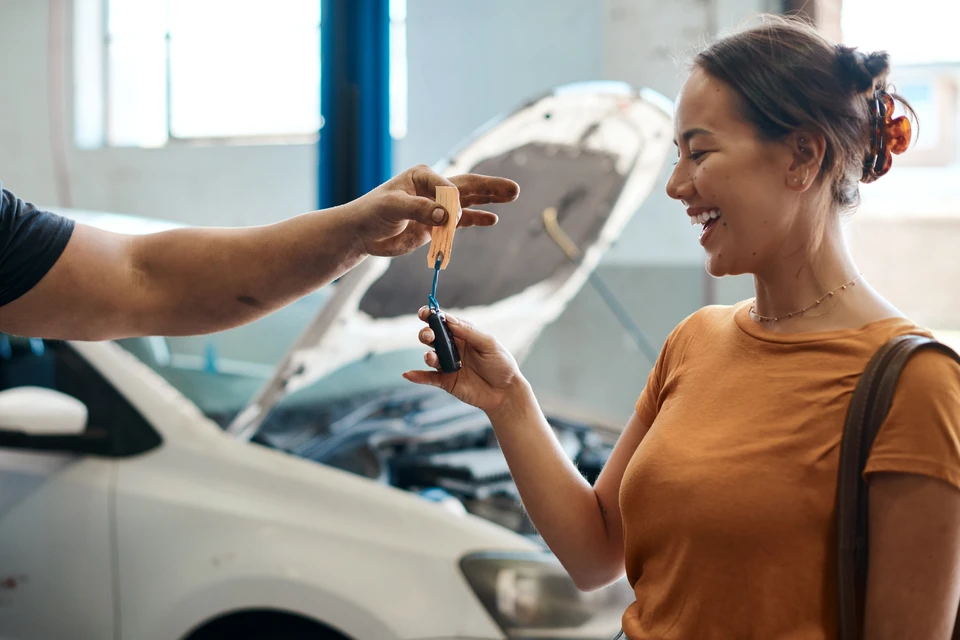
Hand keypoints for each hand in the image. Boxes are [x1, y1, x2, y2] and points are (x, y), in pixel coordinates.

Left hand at [347, 164, 519, 256]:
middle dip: (492, 188)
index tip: (446, 219)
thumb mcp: (392, 207)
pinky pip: (461, 221)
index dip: (453, 202)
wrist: (362, 232)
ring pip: (470, 201)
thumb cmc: (372, 212)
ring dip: (490, 200)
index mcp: (423, 176)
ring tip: (512, 195)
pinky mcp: (436, 224)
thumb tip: (446, 217)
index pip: (448, 186)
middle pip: (468, 187)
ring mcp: (437, 206)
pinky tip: (493, 219)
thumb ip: (419, 210)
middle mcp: (433, 188)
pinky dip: (476, 220)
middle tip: (514, 189)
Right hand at [402, 307, 525, 415]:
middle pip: (432, 337)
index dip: (432, 315)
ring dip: (427, 355)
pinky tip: (408, 374)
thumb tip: (448, 319)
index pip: (443, 322)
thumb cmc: (501, 364)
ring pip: (430, 357)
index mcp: (463, 335)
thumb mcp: (488, 344)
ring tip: (430, 357)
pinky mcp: (446, 382)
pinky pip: (428, 378)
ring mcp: (448, 365)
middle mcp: (453, 348)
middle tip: (430, 336)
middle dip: (427, 333)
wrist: (506, 392)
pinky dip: (417, 376)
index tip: (425, 312)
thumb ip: (468, 331)